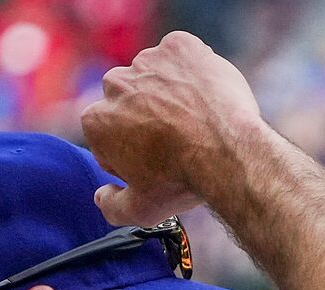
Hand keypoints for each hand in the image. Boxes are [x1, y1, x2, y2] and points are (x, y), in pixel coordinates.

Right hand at [82, 32, 270, 225]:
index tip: (155, 160)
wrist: (227, 151)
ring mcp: (147, 61)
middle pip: (129, 101)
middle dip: (147, 116)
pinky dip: (193, 70)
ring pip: (156, 76)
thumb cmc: (183, 180)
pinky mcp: (179, 46)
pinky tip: (206, 95)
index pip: (109, 133)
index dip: (131, 150)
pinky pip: (183, 55)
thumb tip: (102, 197)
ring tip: (197, 119)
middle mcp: (115, 83)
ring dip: (170, 92)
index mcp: (97, 120)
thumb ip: (112, 206)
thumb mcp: (142, 210)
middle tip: (179, 139)